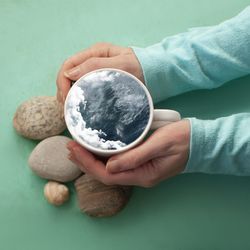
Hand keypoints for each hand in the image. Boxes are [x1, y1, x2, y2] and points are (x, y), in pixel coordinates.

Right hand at [56, 42, 143, 102]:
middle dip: (63, 90)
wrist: (154, 74)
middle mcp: (93, 61)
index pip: (69, 64)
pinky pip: (84, 88)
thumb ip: (95, 66)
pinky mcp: (100, 82)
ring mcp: (96, 72)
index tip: (65, 98)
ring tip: (69, 110)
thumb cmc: (141, 68)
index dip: (63, 81)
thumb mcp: (120, 64)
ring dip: (68, 95)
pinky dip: (78, 97)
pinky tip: (78, 107)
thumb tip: (70, 74)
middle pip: (69, 74)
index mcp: (95, 53)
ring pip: (74, 82)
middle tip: (66, 108)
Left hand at [67, 119, 189, 186]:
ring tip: (76, 148)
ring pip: (109, 169)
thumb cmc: (182, 140)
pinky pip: (117, 163)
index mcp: (142, 174)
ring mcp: (140, 170)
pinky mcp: (141, 162)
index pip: (107, 174)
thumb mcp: (159, 145)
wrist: (198, 142)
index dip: (87, 163)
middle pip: (105, 173)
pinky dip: (103, 156)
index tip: (74, 148)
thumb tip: (109, 167)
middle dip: (84, 162)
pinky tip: (96, 148)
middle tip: (69, 147)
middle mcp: (139, 175)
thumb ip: (135, 157)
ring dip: (92, 159)